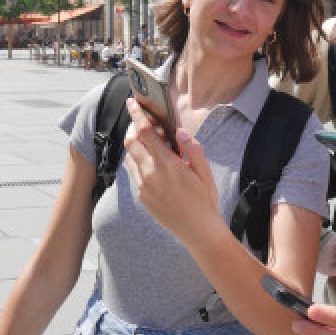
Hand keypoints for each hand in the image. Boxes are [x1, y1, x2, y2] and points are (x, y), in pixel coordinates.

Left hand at [122, 98, 222, 246]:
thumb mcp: (205, 172)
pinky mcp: (142, 197)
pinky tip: (151, 162)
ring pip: (130, 157)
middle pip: (131, 142)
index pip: (146, 132)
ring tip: (148, 141)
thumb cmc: (205, 200)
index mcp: (169, 165)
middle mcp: (152, 175)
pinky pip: (134, 172)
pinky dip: (138, 161)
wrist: (198, 232)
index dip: (137, 114)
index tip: (132, 102)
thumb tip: (179, 132)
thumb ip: (192, 148)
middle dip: (132, 127)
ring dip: (134, 145)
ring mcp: (144, 187)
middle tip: (141, 121)